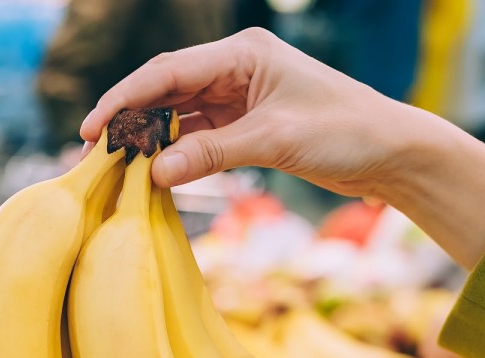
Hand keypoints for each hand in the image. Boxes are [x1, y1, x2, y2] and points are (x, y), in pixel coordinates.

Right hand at [81, 28, 413, 196]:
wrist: (391, 154)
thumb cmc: (345, 132)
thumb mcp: (274, 141)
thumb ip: (212, 155)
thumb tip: (155, 173)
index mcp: (242, 54)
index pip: (168, 72)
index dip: (125, 100)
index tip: (93, 129)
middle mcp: (235, 69)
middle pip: (165, 91)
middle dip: (130, 122)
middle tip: (93, 155)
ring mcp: (239, 98)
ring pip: (178, 116)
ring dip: (150, 142)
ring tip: (116, 169)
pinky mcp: (246, 126)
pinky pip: (198, 138)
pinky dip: (176, 156)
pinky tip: (154, 175)